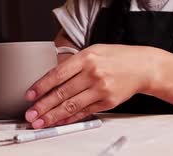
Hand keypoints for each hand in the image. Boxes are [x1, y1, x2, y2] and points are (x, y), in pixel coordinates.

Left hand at [24, 44, 154, 128]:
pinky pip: (85, 112)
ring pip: (71, 106)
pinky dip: (71, 118)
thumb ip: (73, 64)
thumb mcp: (93, 51)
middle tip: (30, 114)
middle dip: (43, 106)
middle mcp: (93, 73)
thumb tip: (51, 81)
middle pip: (62, 93)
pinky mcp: (107, 102)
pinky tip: (60, 122)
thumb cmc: (117, 57)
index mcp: (86, 57)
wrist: (143, 66)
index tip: (29, 95)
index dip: (41, 86)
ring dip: (53, 116)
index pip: (57, 74)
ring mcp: (101, 89)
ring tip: (41, 122)